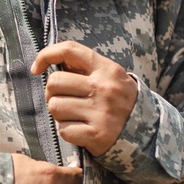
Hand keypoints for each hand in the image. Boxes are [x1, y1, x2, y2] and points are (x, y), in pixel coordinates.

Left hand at [31, 41, 138, 156]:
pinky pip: (63, 130)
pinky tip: (81, 130)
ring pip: (55, 107)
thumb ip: (84, 68)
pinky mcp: (96, 134)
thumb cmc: (120, 101)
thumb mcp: (110, 77)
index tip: (36, 68)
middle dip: (52, 93)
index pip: (69, 50)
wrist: (147, 132)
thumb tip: (49, 63)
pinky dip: (67, 132)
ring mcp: (100, 112)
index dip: (46, 55)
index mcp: (106, 69)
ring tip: (74, 116)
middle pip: (54, 82)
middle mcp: (103, 88)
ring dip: (59, 114)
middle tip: (65, 100)